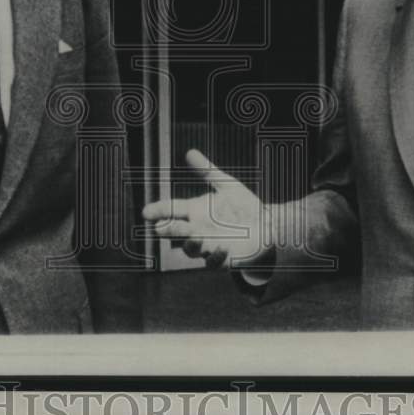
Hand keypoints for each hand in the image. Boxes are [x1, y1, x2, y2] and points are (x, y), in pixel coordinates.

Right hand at [142, 148, 273, 269]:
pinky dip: (215, 256)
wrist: (267, 226)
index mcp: (195, 211)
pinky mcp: (223, 259)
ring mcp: (208, 245)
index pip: (171, 210)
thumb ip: (208, 171)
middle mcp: (198, 229)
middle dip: (168, 230)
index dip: (158, 211)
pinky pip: (214, 262)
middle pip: (176, 231)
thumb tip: (189, 151)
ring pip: (191, 249)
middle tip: (161, 228)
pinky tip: (222, 247)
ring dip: (190, 244)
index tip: (146, 212)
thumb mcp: (226, 185)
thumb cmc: (244, 206)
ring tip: (195, 236)